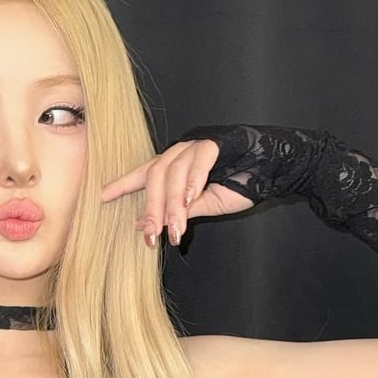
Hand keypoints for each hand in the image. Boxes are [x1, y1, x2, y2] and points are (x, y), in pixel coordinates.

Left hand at [100, 138, 252, 245]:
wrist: (275, 170)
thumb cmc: (241, 184)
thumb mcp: (206, 206)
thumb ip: (178, 212)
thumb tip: (147, 225)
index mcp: (175, 165)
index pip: (143, 173)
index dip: (122, 184)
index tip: (102, 197)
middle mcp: (182, 152)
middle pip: (155, 175)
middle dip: (151, 207)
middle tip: (150, 234)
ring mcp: (198, 145)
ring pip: (174, 170)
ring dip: (173, 204)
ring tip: (176, 228)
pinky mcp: (217, 142)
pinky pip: (199, 160)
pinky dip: (193, 181)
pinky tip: (191, 199)